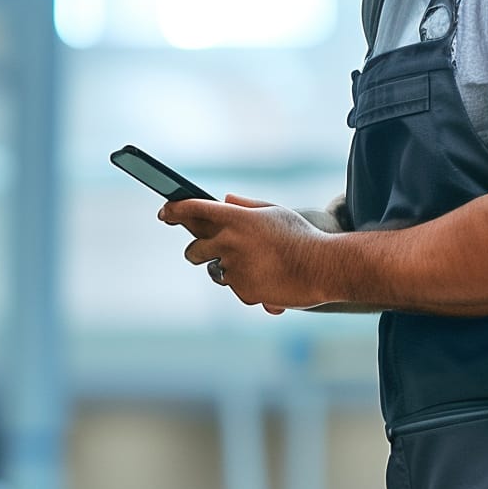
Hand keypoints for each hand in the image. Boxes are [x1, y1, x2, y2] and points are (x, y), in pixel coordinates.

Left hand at [155, 196, 331, 313]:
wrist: (323, 267)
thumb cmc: (301, 237)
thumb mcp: (273, 213)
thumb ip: (244, 206)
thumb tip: (225, 198)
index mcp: (235, 218)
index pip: (193, 210)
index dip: (174, 210)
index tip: (164, 213)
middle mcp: (229, 242)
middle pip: (194, 250)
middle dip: (196, 252)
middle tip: (202, 252)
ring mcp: (234, 269)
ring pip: (215, 271)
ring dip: (227, 270)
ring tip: (257, 265)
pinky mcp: (242, 291)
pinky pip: (236, 288)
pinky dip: (248, 286)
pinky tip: (269, 279)